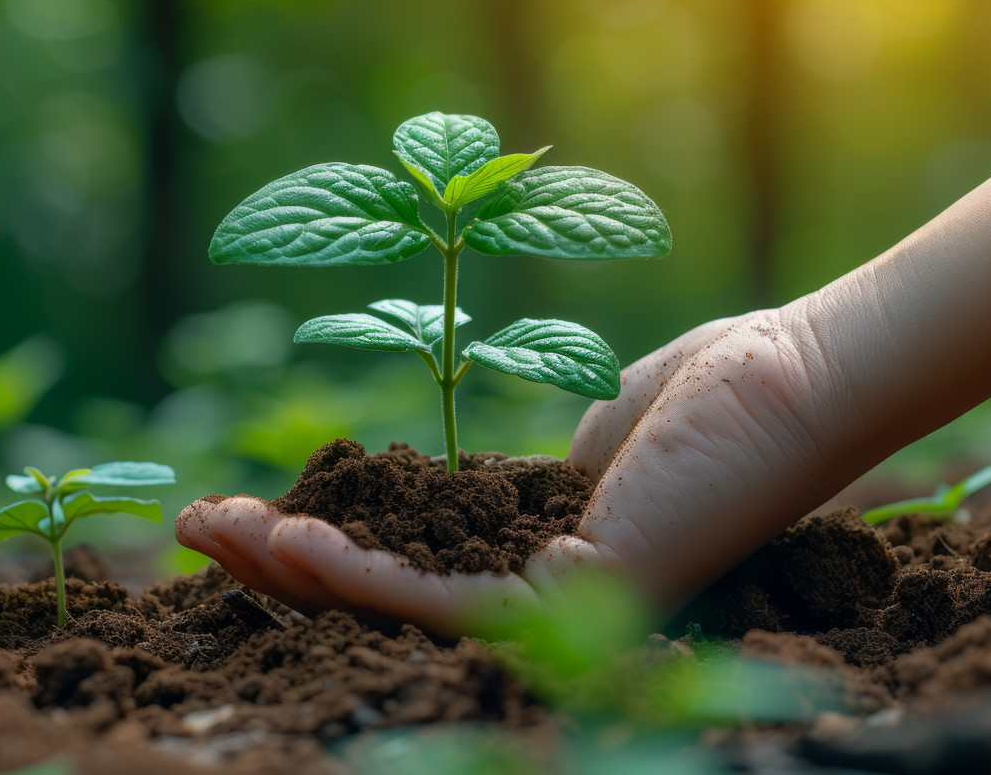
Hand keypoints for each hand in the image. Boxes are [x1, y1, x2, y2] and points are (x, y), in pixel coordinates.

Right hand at [176, 307, 849, 635]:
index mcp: (546, 559)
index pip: (411, 567)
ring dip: (294, 576)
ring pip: (396, 612)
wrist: (797, 379)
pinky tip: (291, 542)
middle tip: (193, 533)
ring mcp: (561, 612)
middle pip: (387, 600)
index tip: (252, 507)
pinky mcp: (577, 598)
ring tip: (213, 536)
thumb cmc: (713, 393)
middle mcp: (546, 602)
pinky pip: (443, 602)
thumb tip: (504, 482)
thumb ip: (542, 474)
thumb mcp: (597, 434)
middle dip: (279, 570)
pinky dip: (359, 577)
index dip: (325, 544)